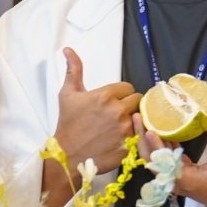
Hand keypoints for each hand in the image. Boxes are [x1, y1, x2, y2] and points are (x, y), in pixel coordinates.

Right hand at [54, 50, 139, 176]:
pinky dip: (133, 136)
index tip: (111, 103)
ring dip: (132, 121)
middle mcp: (118, 111)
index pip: (128, 88)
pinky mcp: (129, 145)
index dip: (121, 95)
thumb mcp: (68, 95)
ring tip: (118, 127)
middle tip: (116, 114)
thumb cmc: (67, 124)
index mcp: (106, 95)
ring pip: (140, 118)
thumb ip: (73, 70)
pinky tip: (120, 139)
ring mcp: (125, 129)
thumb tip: (68, 50)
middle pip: (138, 101)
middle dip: (129, 106)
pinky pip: (139, 135)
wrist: (66, 156)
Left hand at [138, 113, 206, 206]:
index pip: (163, 161)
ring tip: (142, 121)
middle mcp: (176, 181)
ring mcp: (176, 180)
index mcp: (185, 179)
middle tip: (137, 118)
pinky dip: (161, 147)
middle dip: (143, 139)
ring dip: (149, 142)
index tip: (148, 129)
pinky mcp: (180, 177)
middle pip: (152, 160)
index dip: (155, 145)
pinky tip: (159, 131)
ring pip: (156, 161)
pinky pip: (165, 161)